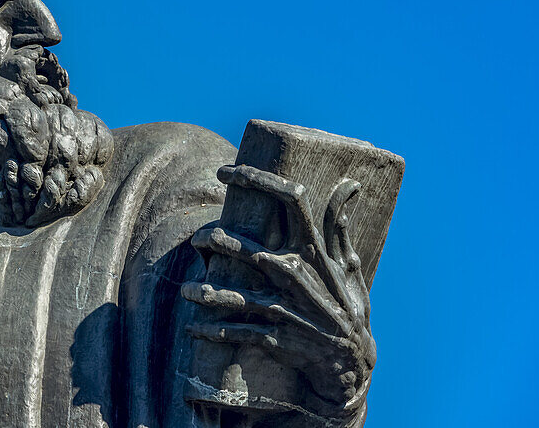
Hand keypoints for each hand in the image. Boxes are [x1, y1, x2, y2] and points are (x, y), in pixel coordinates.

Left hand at [183, 165, 374, 424]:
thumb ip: (339, 226)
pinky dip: (211, 331)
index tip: (225, 171)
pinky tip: (191, 328)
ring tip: (185, 290)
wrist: (353, 367)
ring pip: (235, 297)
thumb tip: (349, 183)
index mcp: (315, 252)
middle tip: (196, 240)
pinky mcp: (278, 339)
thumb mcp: (348, 267)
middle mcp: (299, 275)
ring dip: (204, 293)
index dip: (257, 178)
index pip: (292, 200)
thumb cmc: (346, 308)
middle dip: (214, 240)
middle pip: (247, 248)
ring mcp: (287, 309)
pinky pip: (236, 333)